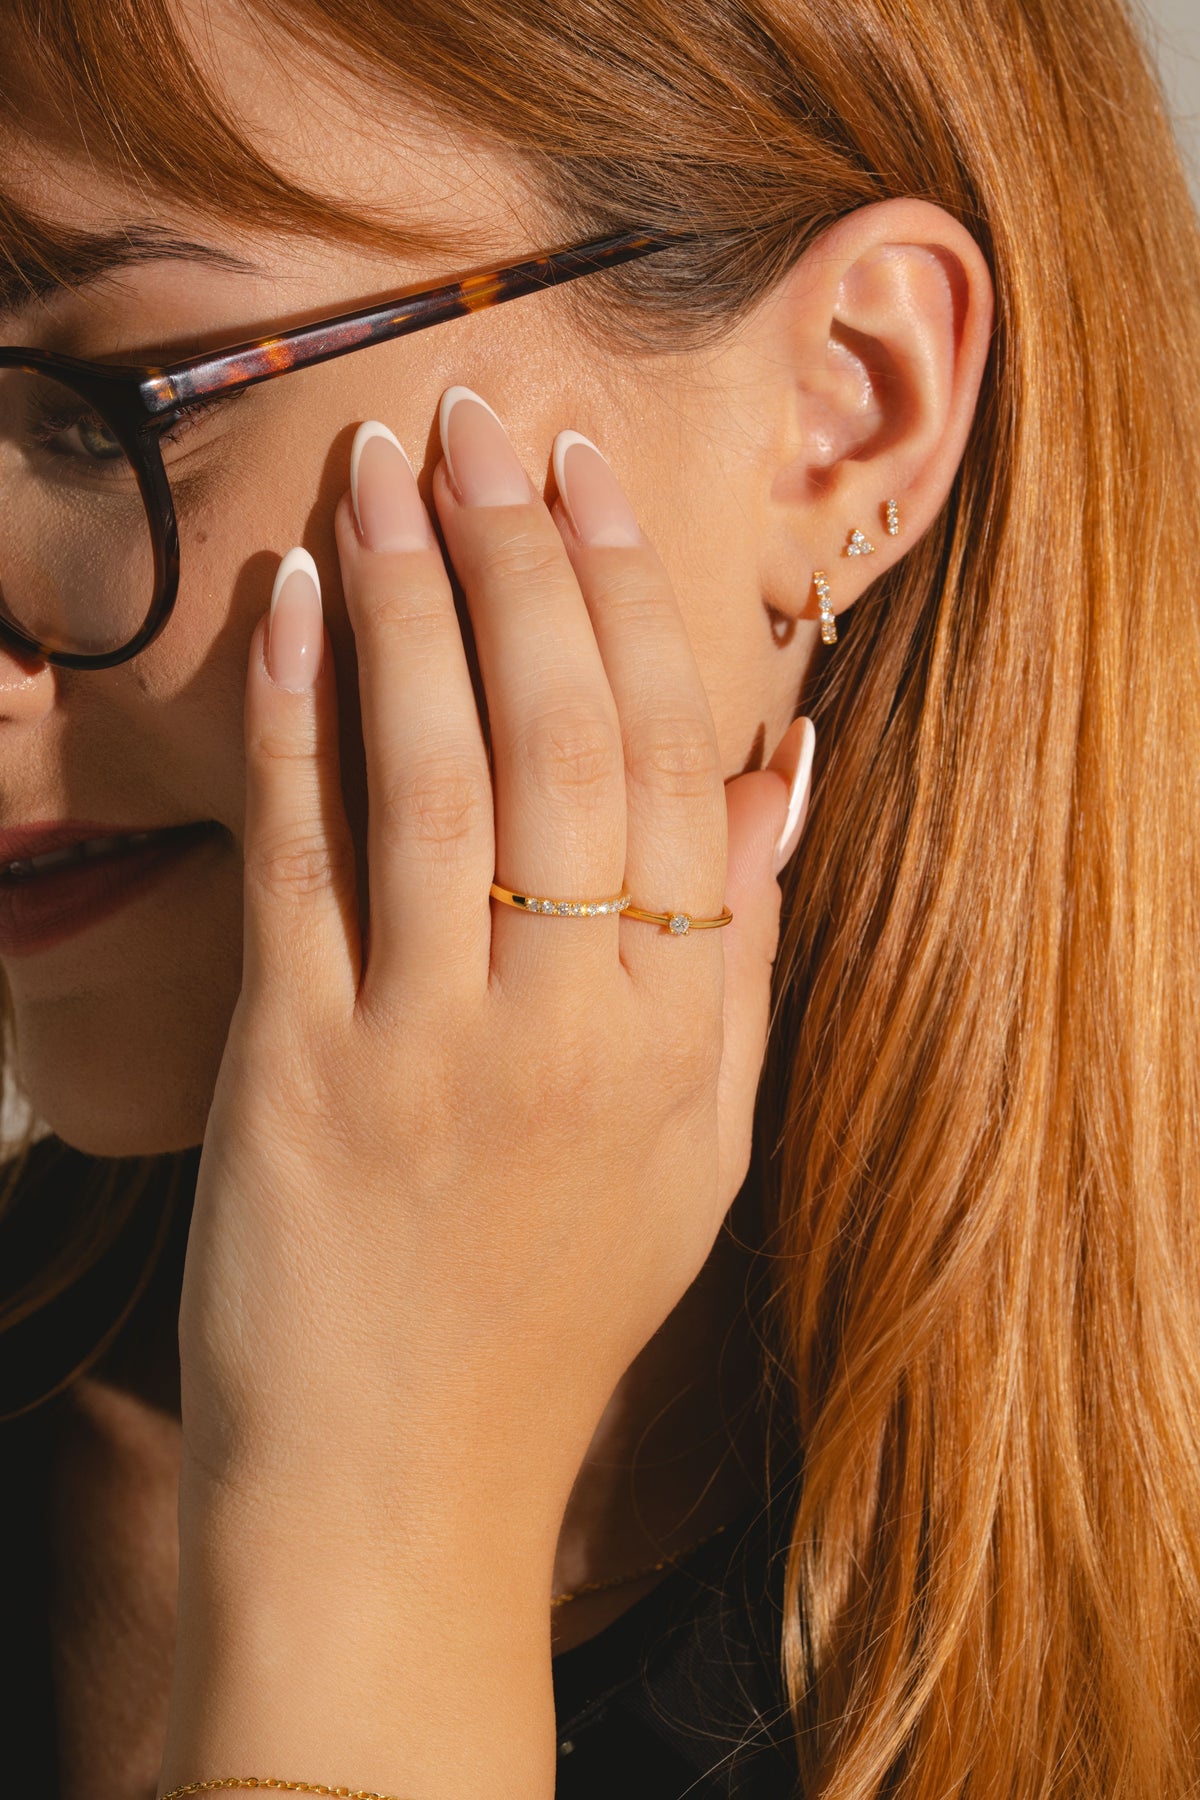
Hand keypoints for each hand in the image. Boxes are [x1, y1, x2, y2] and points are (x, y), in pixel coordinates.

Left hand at [160, 389, 812, 1794]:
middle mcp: (573, 1021)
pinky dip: (294, 721)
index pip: (675, 766)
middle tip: (489, 421)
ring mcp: (431, 1045)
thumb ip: (744, 957)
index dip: (636, 603)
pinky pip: (301, 863)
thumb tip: (782, 771)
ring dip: (410, 599)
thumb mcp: (701, 1149)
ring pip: (436, 770)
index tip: (595, 481)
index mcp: (682, 1032)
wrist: (401, 1488)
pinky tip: (287, 603)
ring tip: (389, 461)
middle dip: (523, 557)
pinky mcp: (298, 1073)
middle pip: (562, 739)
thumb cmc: (554, 1308)